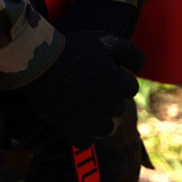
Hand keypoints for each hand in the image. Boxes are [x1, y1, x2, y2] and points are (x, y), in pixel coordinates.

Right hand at [16, 30, 144, 148]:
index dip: (116, 78)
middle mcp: (112, 107)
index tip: (100, 73)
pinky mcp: (75, 133)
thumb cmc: (74, 50)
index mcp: (121, 85)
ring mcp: (94, 122)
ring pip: (106, 128)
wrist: (40, 65)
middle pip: (118, 108)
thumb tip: (140, 68)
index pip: (130, 87)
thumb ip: (132, 53)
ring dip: (99, 119)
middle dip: (107, 98)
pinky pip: (86, 141)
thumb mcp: (107, 40)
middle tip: (87, 86)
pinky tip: (73, 120)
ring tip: (82, 106)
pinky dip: (82, 133)